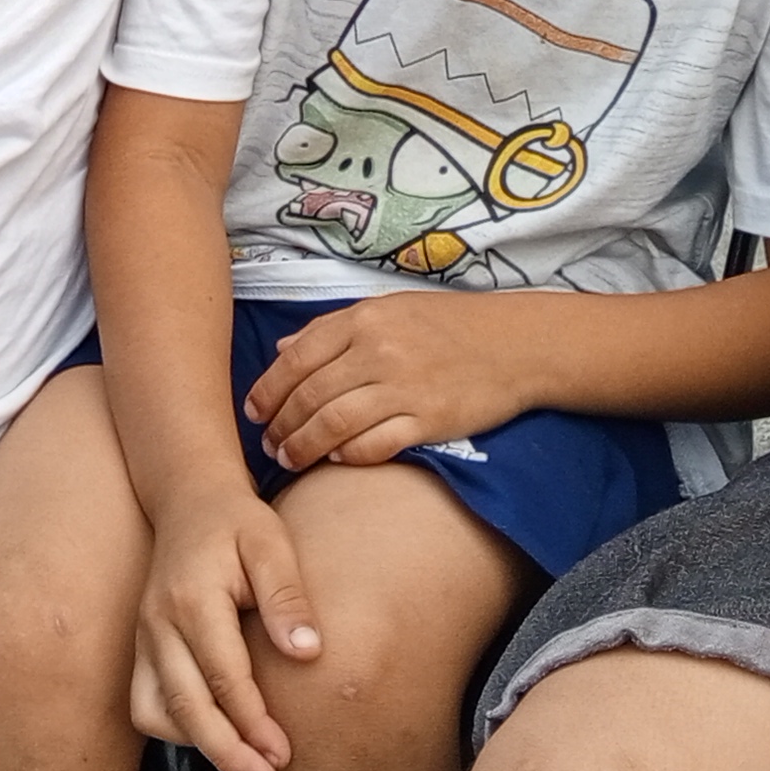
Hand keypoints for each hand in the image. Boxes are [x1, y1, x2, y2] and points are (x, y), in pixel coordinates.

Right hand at [129, 484, 323, 770]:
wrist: (189, 499)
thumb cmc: (239, 523)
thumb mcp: (272, 544)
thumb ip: (287, 597)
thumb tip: (307, 653)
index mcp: (193, 598)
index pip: (223, 675)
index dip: (253, 722)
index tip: (285, 754)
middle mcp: (159, 623)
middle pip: (186, 704)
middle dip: (227, 752)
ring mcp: (144, 637)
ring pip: (158, 711)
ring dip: (199, 744)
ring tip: (245, 766)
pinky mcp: (142, 648)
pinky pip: (148, 703)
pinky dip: (178, 726)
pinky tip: (217, 730)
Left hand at [244, 291, 544, 470]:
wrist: (516, 343)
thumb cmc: (448, 324)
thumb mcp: (388, 310)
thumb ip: (333, 329)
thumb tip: (283, 351)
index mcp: (363, 318)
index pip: (297, 358)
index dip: (267, 389)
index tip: (253, 411)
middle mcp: (378, 350)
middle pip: (309, 396)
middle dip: (281, 426)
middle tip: (268, 445)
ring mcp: (404, 386)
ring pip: (333, 424)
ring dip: (304, 448)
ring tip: (289, 460)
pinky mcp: (430, 420)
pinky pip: (376, 444)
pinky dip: (349, 455)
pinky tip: (336, 459)